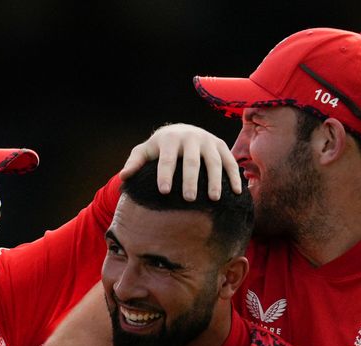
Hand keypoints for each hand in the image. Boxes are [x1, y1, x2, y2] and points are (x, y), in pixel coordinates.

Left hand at [120, 123, 240, 200]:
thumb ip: (135, 162)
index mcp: (170, 138)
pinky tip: (237, 192)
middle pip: (192, 161)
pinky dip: (234, 176)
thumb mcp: (146, 150)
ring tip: (213, 199)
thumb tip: (123, 177)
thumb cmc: (160, 147)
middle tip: (188, 199)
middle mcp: (191, 137)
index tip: (163, 191)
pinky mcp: (221, 145)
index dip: (165, 174)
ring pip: (214, 161)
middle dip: (190, 180)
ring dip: (215, 180)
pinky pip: (230, 161)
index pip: (167, 159)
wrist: (182, 130)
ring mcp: (208, 141)